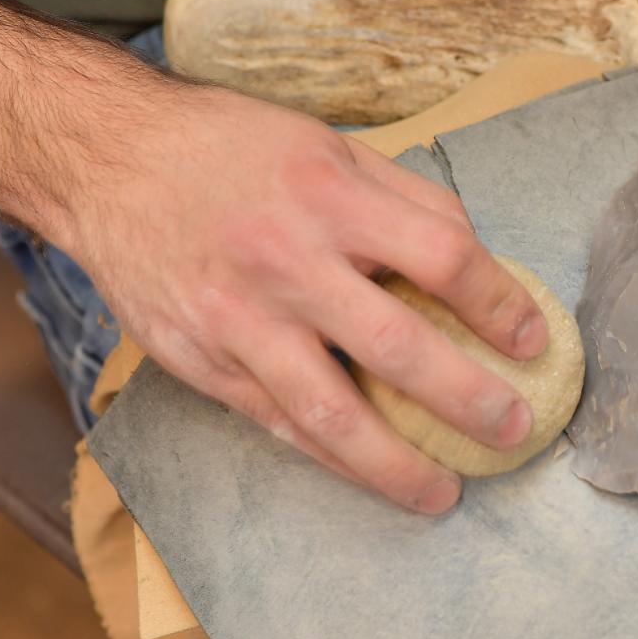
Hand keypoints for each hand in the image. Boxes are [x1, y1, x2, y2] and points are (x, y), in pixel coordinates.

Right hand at [69, 89, 547, 513]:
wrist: (108, 160)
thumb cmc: (231, 148)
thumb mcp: (329, 145)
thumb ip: (405, 200)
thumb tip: (476, 260)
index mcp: (331, 195)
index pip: (442, 256)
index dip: (498, 303)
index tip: (529, 339)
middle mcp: (286, 260)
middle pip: (397, 346)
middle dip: (467, 398)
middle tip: (513, 428)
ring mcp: (238, 320)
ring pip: (330, 413)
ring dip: (395, 465)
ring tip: (444, 492)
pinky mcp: (200, 360)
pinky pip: (277, 424)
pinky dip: (330, 458)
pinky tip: (370, 473)